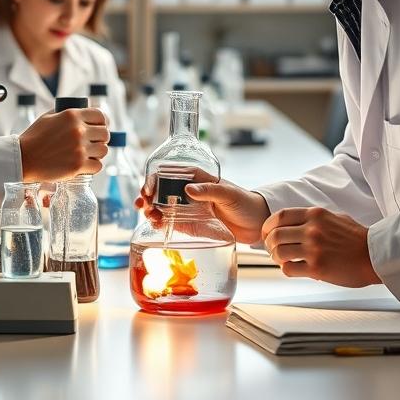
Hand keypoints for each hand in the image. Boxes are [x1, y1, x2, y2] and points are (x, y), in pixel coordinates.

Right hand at [19, 108, 107, 181]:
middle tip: (94, 142)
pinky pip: (98, 165)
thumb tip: (81, 110)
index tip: (101, 127)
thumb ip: (65, 112)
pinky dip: (93, 166)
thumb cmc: (34, 138)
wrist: (23, 159)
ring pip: (104, 150)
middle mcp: (78, 131)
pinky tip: (86, 165)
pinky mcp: (78, 166)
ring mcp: (79, 149)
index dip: (103, 122)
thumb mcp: (48, 117)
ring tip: (89, 154)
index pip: (100, 115)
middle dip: (101, 138)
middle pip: (105, 134)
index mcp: (72, 115)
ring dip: (98, 152)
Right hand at [135, 169, 270, 244]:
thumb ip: (209, 191)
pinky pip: (170, 223)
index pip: (169, 174)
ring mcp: (188, 209)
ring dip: (151, 210)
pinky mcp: (190, 225)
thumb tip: (188, 189)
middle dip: (148, 196)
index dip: (154, 179)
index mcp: (196, 178)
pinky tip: (156, 224)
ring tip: (149, 215)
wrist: (257, 223)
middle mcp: (189, 193)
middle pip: (161, 191)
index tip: (148, 189)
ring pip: (162, 207)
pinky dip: (160, 223)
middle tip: (142, 203)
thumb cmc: (246, 202)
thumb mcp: (229, 194)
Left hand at [261, 207, 380, 286]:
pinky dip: (286, 269)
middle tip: (272, 250)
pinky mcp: (316, 268)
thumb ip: (314, 218)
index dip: (267, 226)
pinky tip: (293, 269)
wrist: (375, 256)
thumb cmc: (357, 238)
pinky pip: (288, 269)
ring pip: (278, 252)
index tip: (266, 233)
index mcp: (315, 215)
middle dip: (269, 244)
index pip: (279, 216)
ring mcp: (313, 249)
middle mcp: (312, 230)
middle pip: (275, 235)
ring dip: (276, 258)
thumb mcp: (335, 217)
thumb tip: (294, 222)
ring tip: (282, 260)